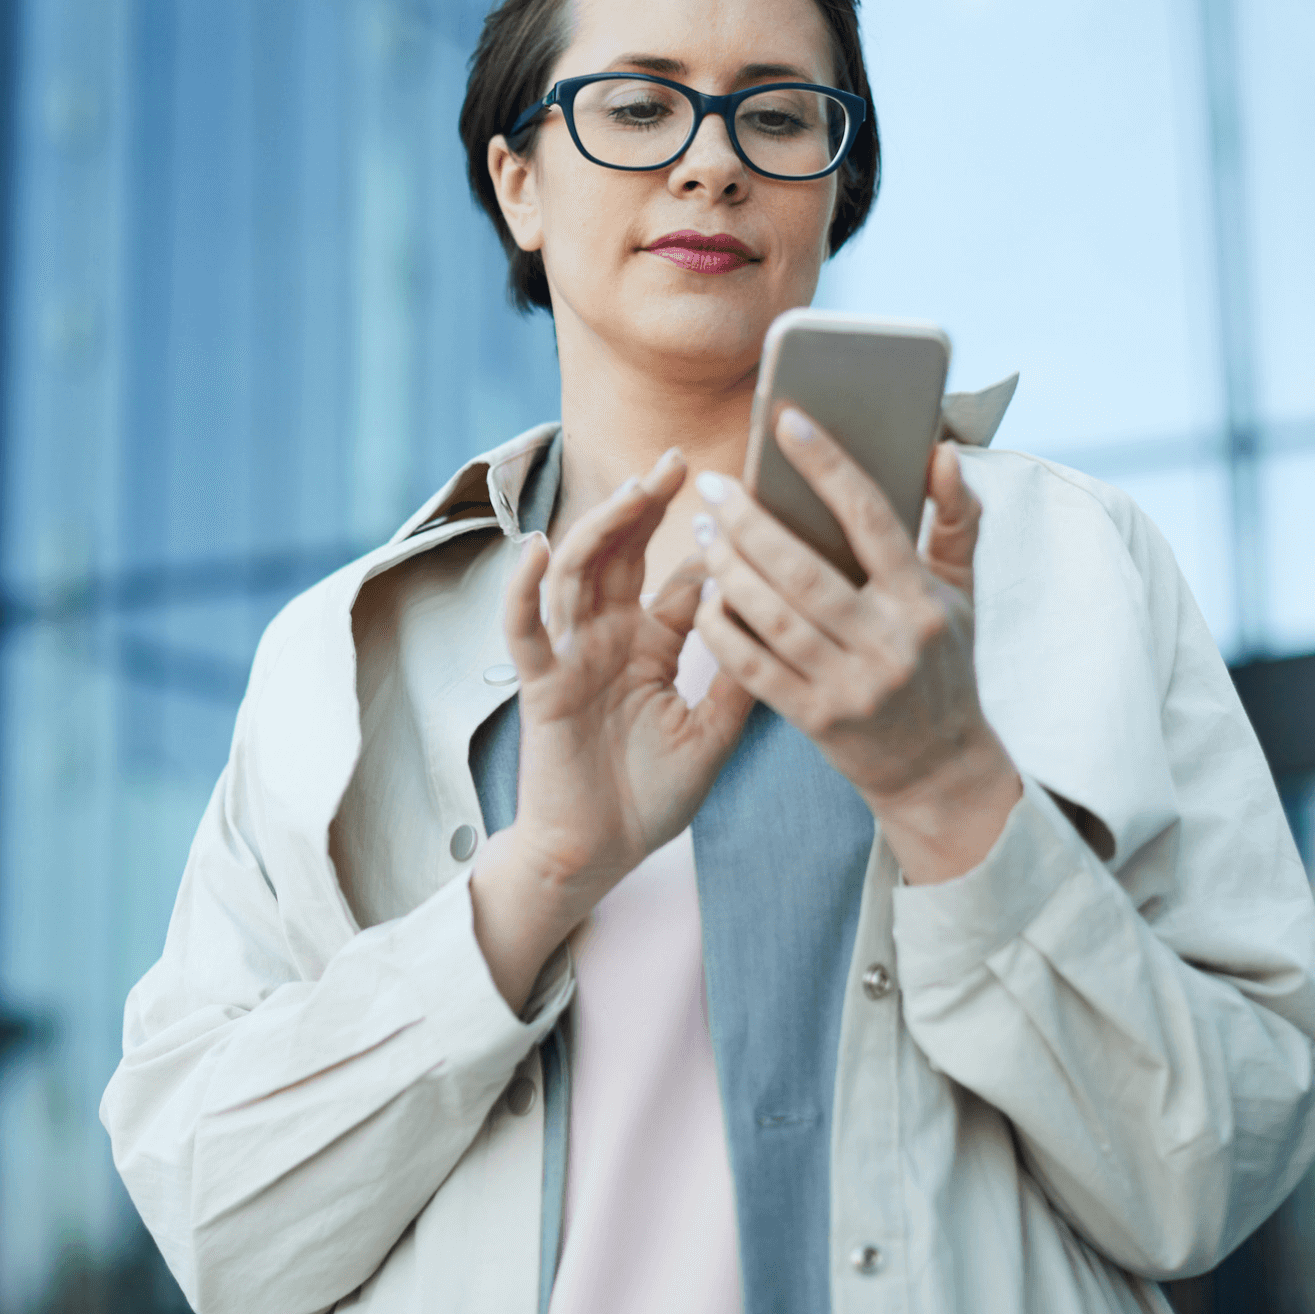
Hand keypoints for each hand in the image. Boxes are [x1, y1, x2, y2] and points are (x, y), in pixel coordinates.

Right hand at [469, 448, 751, 1012]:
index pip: (677, 577)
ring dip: (601, 529)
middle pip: (623, 554)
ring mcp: (571, 657)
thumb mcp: (711, 735)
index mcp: (650, 645)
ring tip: (632, 491)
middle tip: (678, 460)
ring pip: (578, 575)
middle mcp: (608, 639)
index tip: (741, 494)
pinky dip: (523, 589)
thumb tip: (791, 627)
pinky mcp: (540, 685)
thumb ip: (741, 681)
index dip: (705, 539)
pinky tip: (536, 549)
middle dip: (646, 505)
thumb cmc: (647, 798)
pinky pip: (525, 631)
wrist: (596, 854)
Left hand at [689, 408, 1021, 883]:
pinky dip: (723, 631)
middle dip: (750, 521)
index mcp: (923, 601)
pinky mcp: (817, 719)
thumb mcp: (962, 596)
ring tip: (702, 533)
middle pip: (805, 569)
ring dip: (728, 570)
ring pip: (772, 616)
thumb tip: (942, 451)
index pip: (871, 517)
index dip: (827, 465)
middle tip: (713, 486)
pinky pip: (754, 667)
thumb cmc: (943, 665)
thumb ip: (956, 522)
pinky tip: (704, 597)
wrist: (939, 769)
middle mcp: (890, 642)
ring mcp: (851, 685)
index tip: (786, 421)